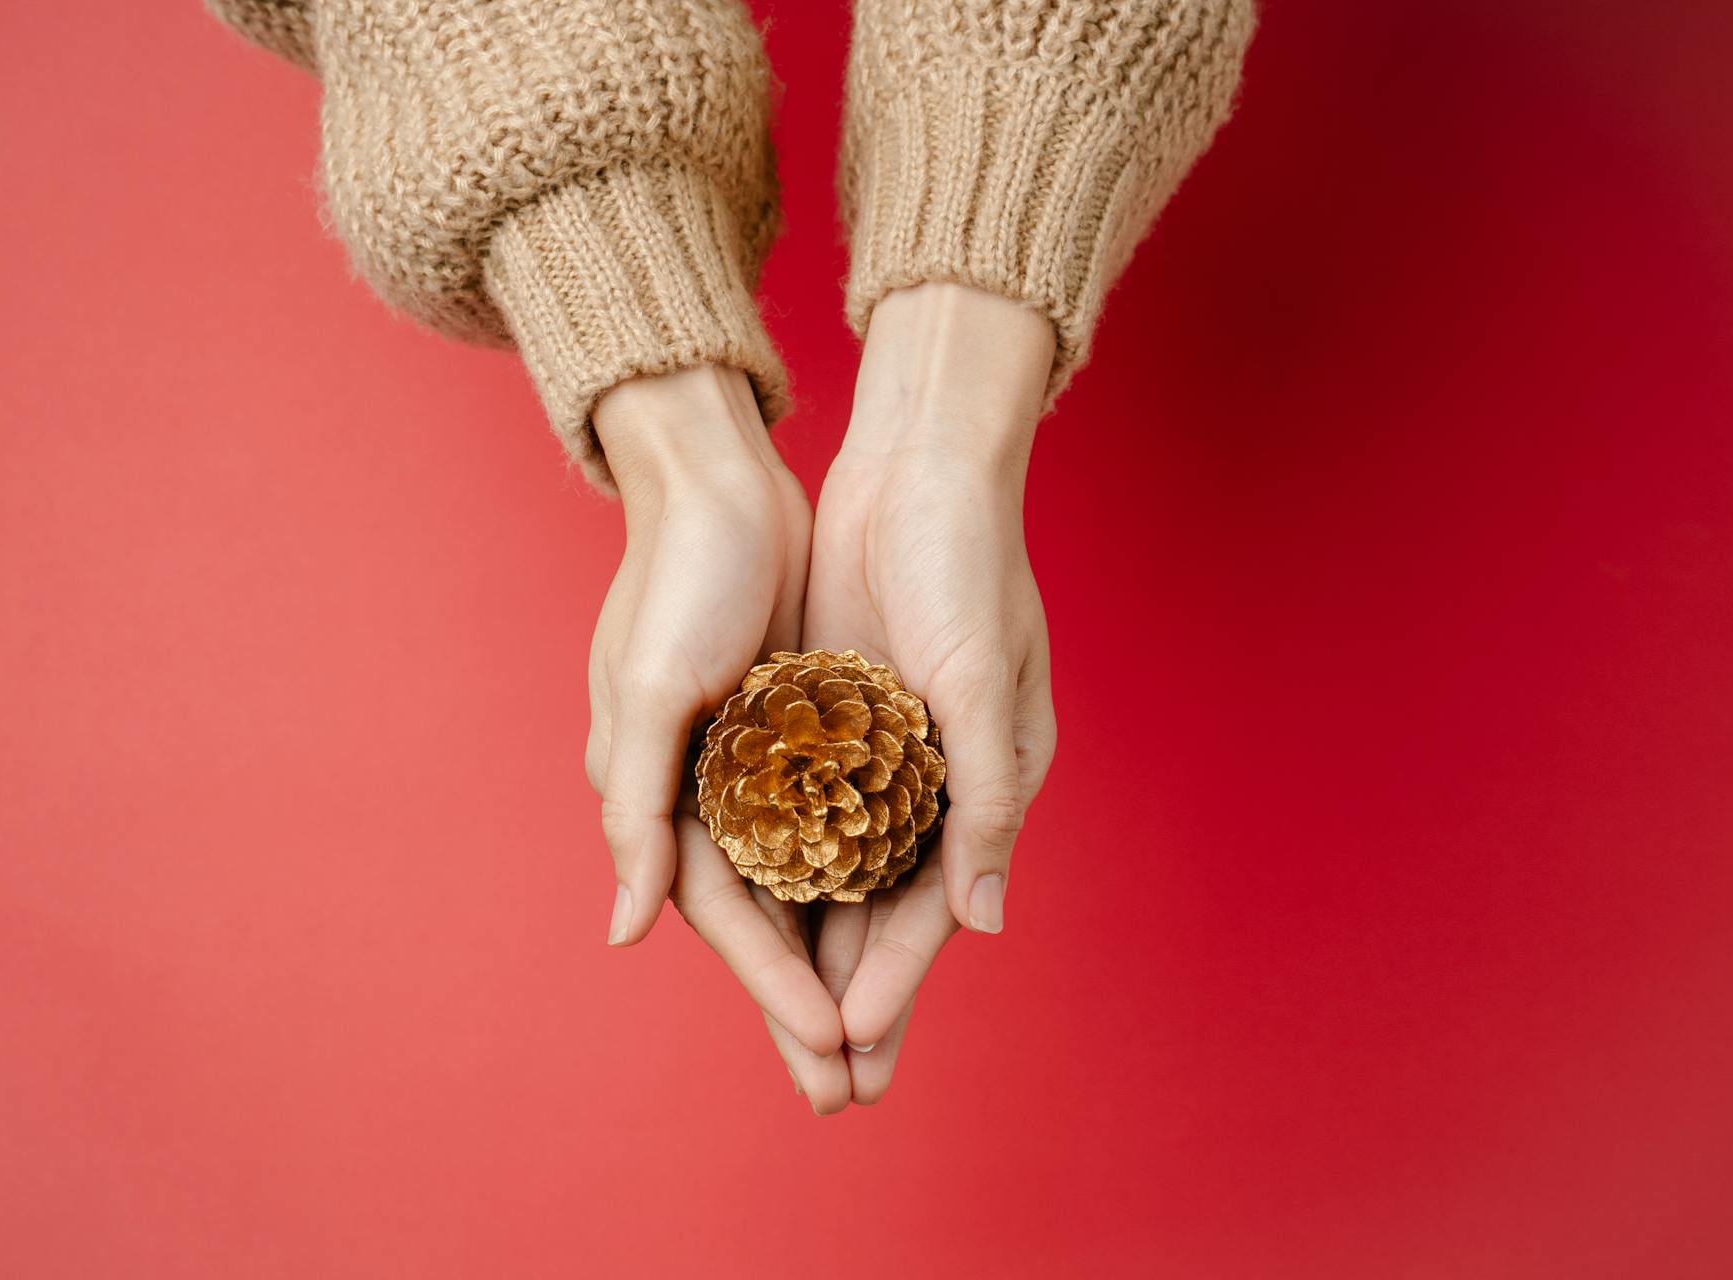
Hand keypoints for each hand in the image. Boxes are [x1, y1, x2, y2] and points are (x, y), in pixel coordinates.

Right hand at [584, 365, 851, 1109]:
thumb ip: (637, 811)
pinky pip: (834, 824)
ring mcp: (753, 766)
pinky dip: (858, 877)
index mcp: (662, 798)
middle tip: (858, 1092)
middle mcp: (706, 795)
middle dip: (809, 1007)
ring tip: (879, 1032)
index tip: (838, 1049)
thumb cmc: (680, 577)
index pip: (734, 919)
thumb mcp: (651, 690)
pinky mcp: (797, 729)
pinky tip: (894, 914)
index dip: (782, 988)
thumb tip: (624, 932)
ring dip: (840, 958)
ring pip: (808, 887)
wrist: (715, 477)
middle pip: (770, 923)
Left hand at [802, 283, 1059, 1102]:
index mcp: (981, 783)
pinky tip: (747, 920)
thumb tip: (985, 921)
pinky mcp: (822, 719)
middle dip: (851, 1000)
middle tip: (824, 1094)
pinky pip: (794, 813)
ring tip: (783, 1036)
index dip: (891, 981)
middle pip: (877, 913)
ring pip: (831, 876)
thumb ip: (982, 799)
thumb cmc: (968, 563)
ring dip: (811, 955)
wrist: (916, 464)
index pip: (927, 908)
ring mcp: (870, 755)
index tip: (849, 1051)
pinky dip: (777, 870)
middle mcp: (927, 782)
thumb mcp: (984, 678)